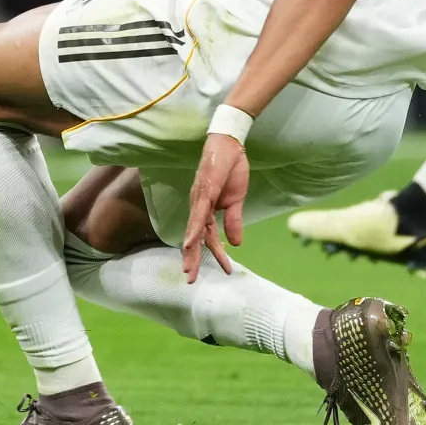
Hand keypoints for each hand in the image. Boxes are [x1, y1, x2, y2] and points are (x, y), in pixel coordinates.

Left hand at [182, 134, 249, 281]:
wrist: (230, 145)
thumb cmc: (231, 169)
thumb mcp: (236, 200)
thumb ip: (233, 221)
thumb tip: (236, 244)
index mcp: (206, 210)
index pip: (209, 237)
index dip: (216, 254)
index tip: (226, 270)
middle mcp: (198, 207)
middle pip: (195, 238)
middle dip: (193, 259)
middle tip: (190, 279)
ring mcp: (199, 199)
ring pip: (194, 229)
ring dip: (191, 250)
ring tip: (189, 268)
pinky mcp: (204, 191)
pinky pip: (198, 214)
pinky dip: (194, 229)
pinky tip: (191, 242)